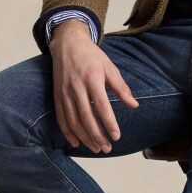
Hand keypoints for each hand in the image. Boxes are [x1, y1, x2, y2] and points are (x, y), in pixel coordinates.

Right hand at [49, 20, 139, 152]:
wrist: (68, 44)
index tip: (117, 136)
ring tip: (96, 148)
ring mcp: (65, 92)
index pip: (101, 105)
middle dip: (97, 135)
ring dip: (84, 137)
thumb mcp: (110, 67)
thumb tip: (134, 105)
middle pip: (86, 117)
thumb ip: (121, 87)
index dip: (109, 122)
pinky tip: (76, 142)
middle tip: (107, 148)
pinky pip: (61, 118)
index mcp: (92, 78)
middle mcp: (77, 87)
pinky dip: (68, 132)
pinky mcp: (57, 96)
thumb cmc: (92, 56)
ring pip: (74, 120)